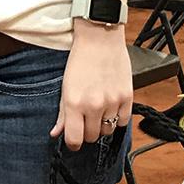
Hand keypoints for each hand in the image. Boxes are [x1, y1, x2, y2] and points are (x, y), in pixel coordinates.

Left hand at [51, 27, 132, 150]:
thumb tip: (56, 133)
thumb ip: (62, 113)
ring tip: (98, 112)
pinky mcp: (127, 97)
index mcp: (74, 103)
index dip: (73, 143)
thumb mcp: (65, 87)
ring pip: (108, 131)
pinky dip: (117, 119)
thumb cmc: (80, 61)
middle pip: (92, 137)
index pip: (74, 139)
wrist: (99, 39)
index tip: (73, 141)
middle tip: (85, 120)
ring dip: (102, 126)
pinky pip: (123, 122)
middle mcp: (93, 105)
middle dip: (87, 132)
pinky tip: (111, 108)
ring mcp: (112, 102)